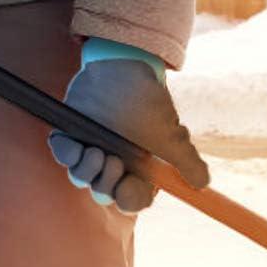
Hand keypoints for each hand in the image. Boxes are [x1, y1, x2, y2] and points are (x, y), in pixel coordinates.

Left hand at [47, 39, 208, 212]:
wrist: (125, 66)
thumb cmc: (148, 101)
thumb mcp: (172, 134)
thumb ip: (187, 161)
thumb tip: (203, 184)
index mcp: (137, 168)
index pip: (132, 198)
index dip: (131, 199)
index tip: (130, 188)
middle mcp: (114, 163)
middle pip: (105, 193)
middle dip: (107, 184)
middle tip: (114, 162)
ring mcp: (91, 148)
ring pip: (82, 177)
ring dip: (88, 172)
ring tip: (97, 152)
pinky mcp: (72, 133)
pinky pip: (62, 154)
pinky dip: (67, 155)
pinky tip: (78, 146)